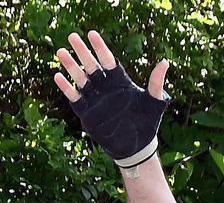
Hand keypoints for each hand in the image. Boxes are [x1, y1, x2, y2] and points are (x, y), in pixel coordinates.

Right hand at [54, 30, 170, 167]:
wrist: (136, 147)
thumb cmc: (147, 123)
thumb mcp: (154, 102)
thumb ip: (156, 83)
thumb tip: (165, 62)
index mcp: (120, 82)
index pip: (108, 60)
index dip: (100, 47)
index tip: (92, 34)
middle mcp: (105, 88)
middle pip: (91, 66)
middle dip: (82, 52)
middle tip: (72, 36)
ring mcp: (95, 100)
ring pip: (80, 79)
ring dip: (71, 66)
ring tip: (61, 52)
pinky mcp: (87, 113)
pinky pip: (75, 98)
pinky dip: (67, 88)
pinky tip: (58, 77)